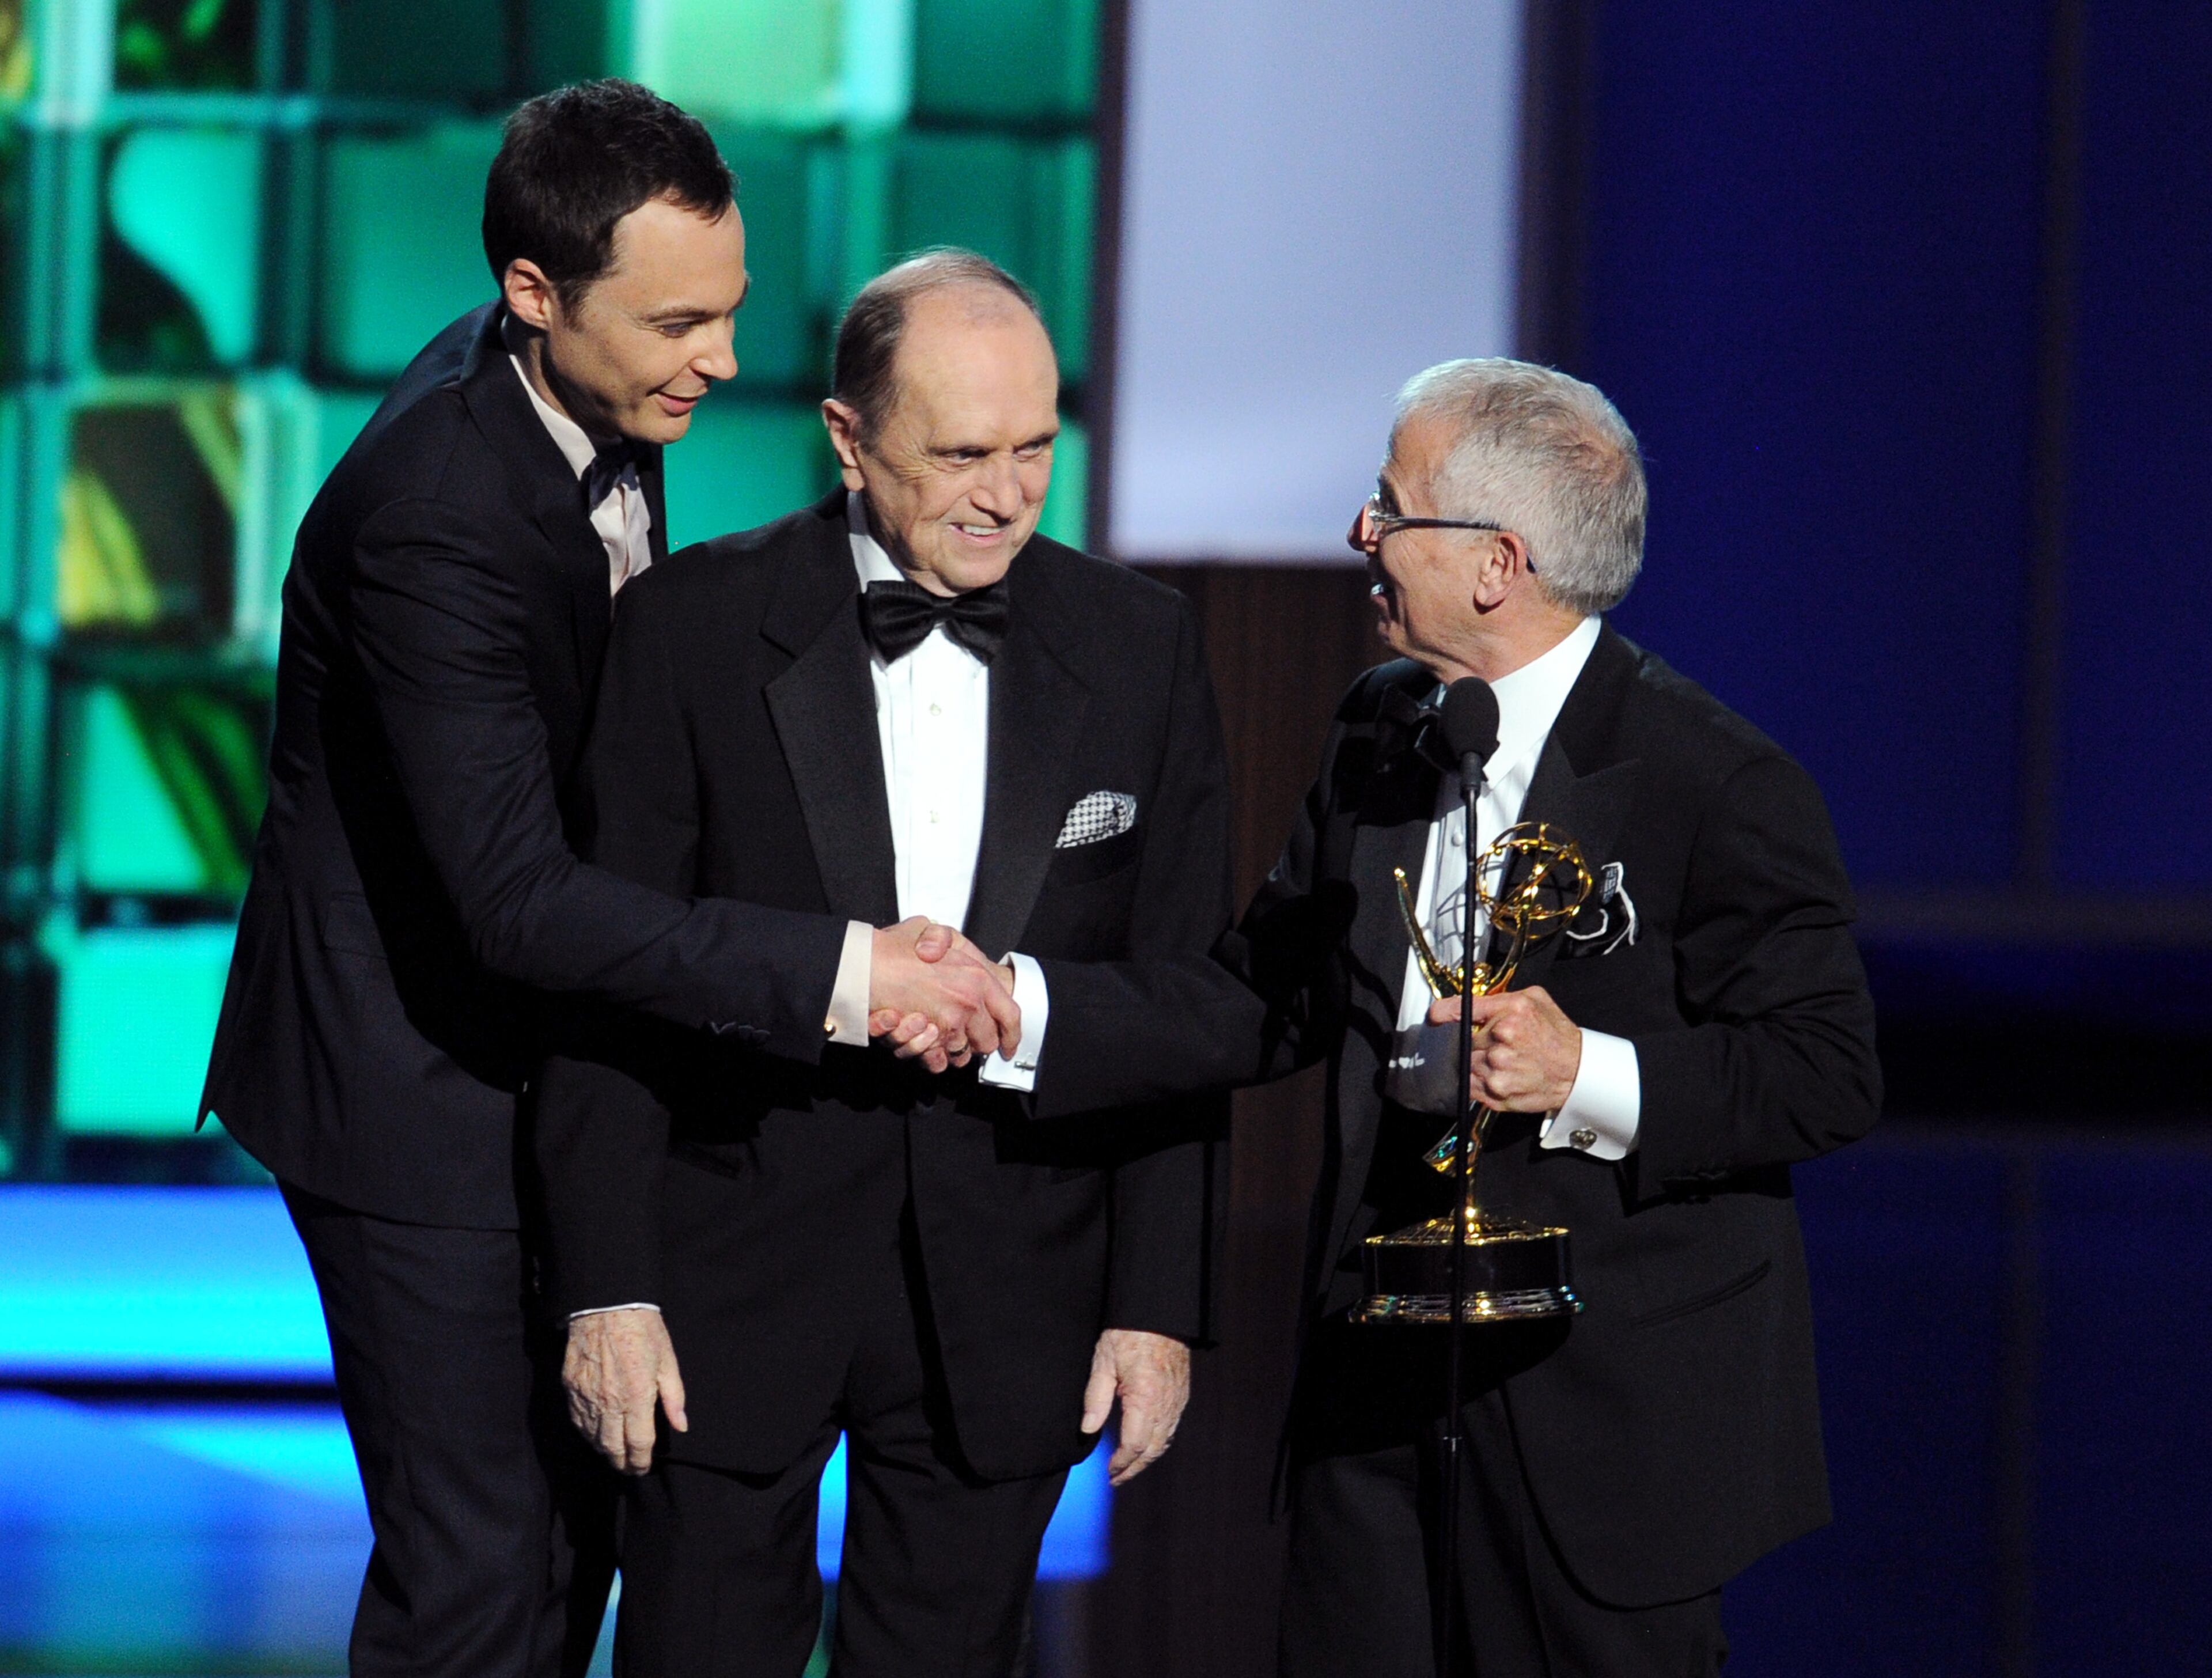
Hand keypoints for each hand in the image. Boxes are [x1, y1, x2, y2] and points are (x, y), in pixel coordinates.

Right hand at [563, 1307, 686, 1474]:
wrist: (606, 1305)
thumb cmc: (643, 1329)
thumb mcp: (668, 1359)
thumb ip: (674, 1396)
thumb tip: (680, 1425)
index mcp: (636, 1396)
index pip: (638, 1444)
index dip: (641, 1462)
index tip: (643, 1468)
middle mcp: (609, 1402)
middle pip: (612, 1448)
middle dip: (622, 1463)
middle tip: (630, 1468)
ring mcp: (586, 1397)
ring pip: (592, 1438)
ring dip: (605, 1450)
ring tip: (615, 1454)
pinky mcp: (570, 1388)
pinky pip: (577, 1421)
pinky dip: (587, 1433)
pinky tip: (595, 1434)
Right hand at [866, 917, 1020, 1072]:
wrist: (863, 966)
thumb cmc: (891, 949)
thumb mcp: (928, 930)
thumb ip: (945, 939)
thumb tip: (946, 949)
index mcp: (976, 977)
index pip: (1010, 1014)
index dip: (1012, 1034)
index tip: (1009, 1044)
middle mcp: (968, 1002)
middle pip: (987, 1041)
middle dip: (977, 1044)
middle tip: (963, 1038)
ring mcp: (949, 1023)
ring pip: (962, 1054)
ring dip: (952, 1051)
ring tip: (937, 1038)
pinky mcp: (928, 1040)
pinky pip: (939, 1062)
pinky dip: (933, 1059)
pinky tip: (924, 1047)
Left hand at [1080, 1328, 1190, 1485]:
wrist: (1160, 1311)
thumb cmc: (1129, 1333)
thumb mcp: (1103, 1361)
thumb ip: (1095, 1398)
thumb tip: (1087, 1430)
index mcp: (1145, 1399)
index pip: (1134, 1445)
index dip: (1121, 1463)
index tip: (1108, 1472)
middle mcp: (1166, 1405)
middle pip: (1153, 1450)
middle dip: (1134, 1468)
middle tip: (1117, 1478)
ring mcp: (1177, 1400)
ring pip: (1165, 1441)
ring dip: (1147, 1457)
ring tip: (1129, 1466)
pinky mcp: (1182, 1394)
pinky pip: (1172, 1427)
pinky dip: (1159, 1442)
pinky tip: (1147, 1443)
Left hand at [1426, 985, 1582, 1112]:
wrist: (1578, 1072)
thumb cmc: (1558, 1036)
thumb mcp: (1536, 1000)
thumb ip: (1503, 996)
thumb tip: (1474, 1001)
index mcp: (1511, 1011)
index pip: (1464, 1008)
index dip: (1444, 1011)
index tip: (1436, 1015)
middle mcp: (1501, 1039)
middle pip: (1467, 1040)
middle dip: (1480, 1042)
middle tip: (1503, 1047)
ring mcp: (1497, 1068)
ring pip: (1469, 1063)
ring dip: (1481, 1063)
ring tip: (1508, 1063)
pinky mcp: (1496, 1092)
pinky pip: (1472, 1085)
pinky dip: (1481, 1082)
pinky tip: (1503, 1076)